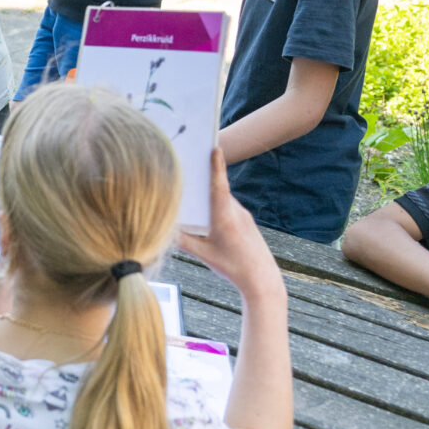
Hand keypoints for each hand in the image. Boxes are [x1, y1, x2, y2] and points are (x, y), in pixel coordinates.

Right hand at [178, 150, 283, 300]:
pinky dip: (218, 207)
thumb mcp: (203, 255)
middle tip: (189, 168)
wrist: (263, 279)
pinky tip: (210, 216)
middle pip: (217, 190)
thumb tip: (165, 228)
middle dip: (204, 180)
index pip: (218, 185)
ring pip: (223, 200)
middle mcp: (236, 212)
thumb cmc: (233, 267)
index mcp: (224, 216)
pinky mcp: (248, 223)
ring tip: (195, 195)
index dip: (215, 166)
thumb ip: (183, 241)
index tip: (215, 148)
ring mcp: (244, 216)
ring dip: (210, 197)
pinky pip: (230, 208)